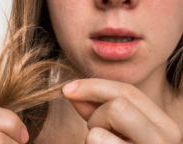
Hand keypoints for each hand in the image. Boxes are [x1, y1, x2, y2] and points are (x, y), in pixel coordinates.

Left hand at [63, 78, 181, 143]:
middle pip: (119, 104)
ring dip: (93, 134)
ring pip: (104, 126)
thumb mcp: (112, 131)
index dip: (93, 86)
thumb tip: (71, 90)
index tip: (67, 89)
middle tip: (93, 130)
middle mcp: (167, 139)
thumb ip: (95, 110)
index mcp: (164, 125)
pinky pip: (97, 141)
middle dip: (96, 115)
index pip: (128, 91)